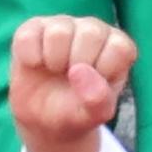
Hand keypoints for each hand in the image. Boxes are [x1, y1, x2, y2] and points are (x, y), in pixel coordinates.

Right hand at [9, 15, 136, 151]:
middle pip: (92, 32)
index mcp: (117, 52)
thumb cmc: (76, 117)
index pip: (121, 46)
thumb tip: (83, 74)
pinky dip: (30, 52)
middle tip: (70, 82)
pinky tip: (34, 66)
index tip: (93, 88)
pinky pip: (31, 30)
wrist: (45, 124)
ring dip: (54, 58)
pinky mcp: (35, 29)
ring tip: (53, 74)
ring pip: (61, 27)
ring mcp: (65, 28)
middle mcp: (94, 34)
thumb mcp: (92, 118)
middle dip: (79, 63)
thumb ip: (98, 100)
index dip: (105, 69)